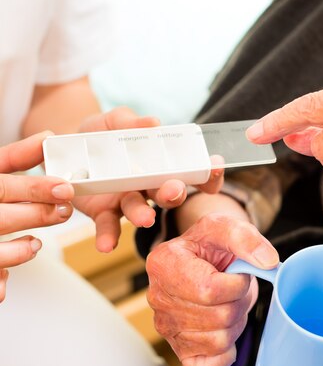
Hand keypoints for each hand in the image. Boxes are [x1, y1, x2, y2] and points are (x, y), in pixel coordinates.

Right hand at [0, 132, 75, 300]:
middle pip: (1, 217)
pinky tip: (5, 283)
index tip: (64, 188)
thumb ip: (16, 156)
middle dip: (37, 215)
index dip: (35, 188)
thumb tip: (48, 138)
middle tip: (63, 212)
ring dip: (18, 251)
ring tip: (35, 244)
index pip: (3, 185)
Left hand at [75, 108, 223, 251]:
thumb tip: (153, 122)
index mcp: (159, 162)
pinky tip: (106, 245)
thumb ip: (129, 120)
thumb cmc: (99, 135)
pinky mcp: (103, 212)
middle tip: (175, 189)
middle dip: (174, 191)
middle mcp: (148, 185)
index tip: (215, 166)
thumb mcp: (111, 121)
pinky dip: (108, 237)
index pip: (191, 170)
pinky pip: (109, 226)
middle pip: (168, 192)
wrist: (64, 151)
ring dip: (144, 215)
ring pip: (140, 210)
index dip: (207, 171)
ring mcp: (127, 201)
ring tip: (145, 218)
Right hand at [146, 213, 277, 365]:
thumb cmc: (210, 245)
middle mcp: (158, 298)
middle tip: (234, 288)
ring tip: (227, 302)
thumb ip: (246, 237)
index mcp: (164, 263)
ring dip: (234, 322)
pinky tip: (223, 326)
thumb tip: (268, 261)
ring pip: (218, 341)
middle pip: (217, 317)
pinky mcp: (179, 351)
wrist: (202, 259)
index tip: (237, 272)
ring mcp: (167, 328)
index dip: (236, 284)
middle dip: (238, 302)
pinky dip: (225, 351)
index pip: (208, 290)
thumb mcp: (225, 227)